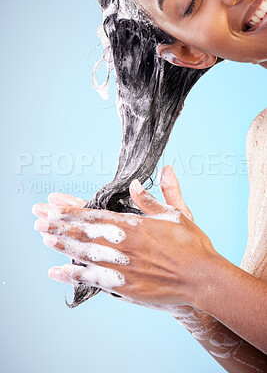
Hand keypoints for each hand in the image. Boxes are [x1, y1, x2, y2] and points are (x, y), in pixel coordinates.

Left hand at [32, 166, 217, 311]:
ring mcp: (122, 267)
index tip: (54, 207)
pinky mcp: (124, 287)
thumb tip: (137, 182)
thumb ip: (154, 198)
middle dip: (60, 226)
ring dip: (62, 246)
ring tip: (44, 238)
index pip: (96, 216)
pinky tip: (56, 271)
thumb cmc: (192, 245)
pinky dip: (72, 275)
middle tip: (39, 221)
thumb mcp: (176, 214)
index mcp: (135, 226)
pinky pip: (92, 280)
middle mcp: (124, 245)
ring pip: (84, 254)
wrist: (203, 278)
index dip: (72, 212)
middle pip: (85, 234)